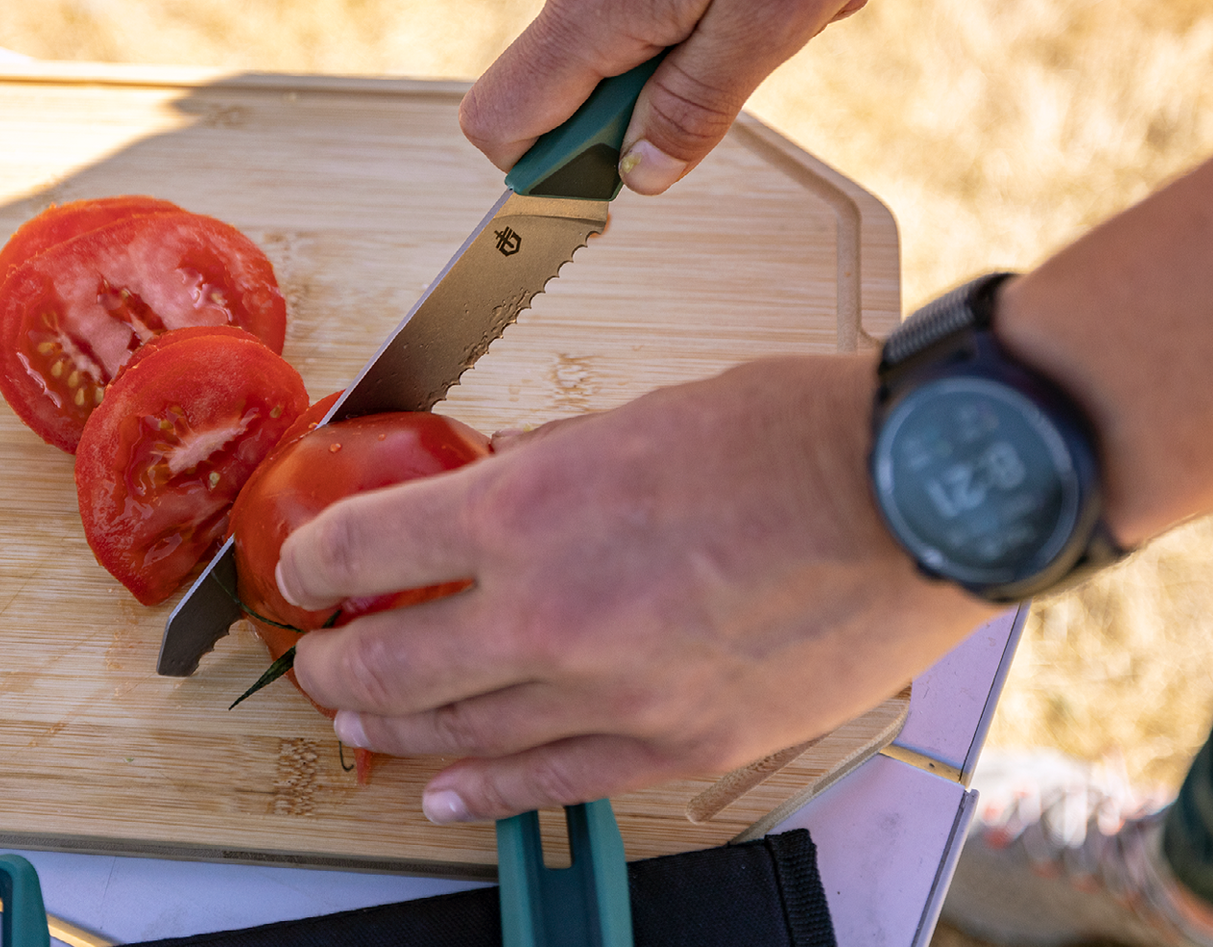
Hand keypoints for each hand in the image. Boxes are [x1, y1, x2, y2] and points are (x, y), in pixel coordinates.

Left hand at [276, 354, 993, 821]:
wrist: (905, 496)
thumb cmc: (783, 434)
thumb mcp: (634, 417)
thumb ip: (548, 461)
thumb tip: (500, 475)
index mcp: (527, 510)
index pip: (367, 547)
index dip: (316, 560)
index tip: (307, 566)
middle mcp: (549, 615)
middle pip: (391, 662)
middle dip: (332, 663)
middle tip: (318, 658)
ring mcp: (612, 696)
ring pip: (456, 736)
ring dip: (390, 729)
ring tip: (360, 719)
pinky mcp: (676, 747)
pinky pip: (551, 784)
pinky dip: (485, 792)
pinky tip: (447, 793)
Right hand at [458, 0, 919, 195]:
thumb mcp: (771, 20)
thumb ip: (691, 110)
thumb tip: (638, 177)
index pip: (501, 120)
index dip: (546, 168)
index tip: (620, 165)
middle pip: (580, 77)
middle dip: (670, 80)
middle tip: (765, 27)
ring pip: (626, 21)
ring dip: (705, 23)